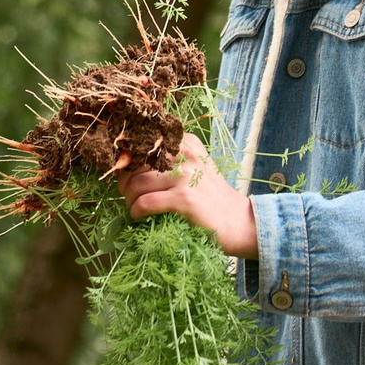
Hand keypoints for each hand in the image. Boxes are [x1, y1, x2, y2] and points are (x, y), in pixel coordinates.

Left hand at [119, 132, 257, 259]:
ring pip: (136, 183)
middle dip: (125, 180)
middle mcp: (185, 155)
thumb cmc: (212, 197)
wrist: (239, 221)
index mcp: (187, 143)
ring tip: (132, 206)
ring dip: (128, 198)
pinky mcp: (183, 199)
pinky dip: (135, 211)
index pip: (145, 143)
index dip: (130, 158)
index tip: (127, 172)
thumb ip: (172, 159)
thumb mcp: (197, 167)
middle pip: (136, 163)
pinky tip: (138, 216)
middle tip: (127, 193)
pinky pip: (145, 203)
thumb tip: (132, 162)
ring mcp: (185, 176)